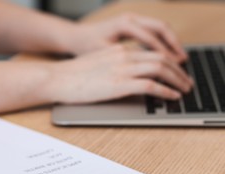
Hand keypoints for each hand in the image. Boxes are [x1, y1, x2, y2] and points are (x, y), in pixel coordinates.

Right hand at [48, 45, 192, 103]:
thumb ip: (113, 66)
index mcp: (118, 51)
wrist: (56, 78)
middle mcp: (124, 56)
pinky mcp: (119, 84)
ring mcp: (122, 69)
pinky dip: (165, 90)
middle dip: (178, 70)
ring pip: (161, 68)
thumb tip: (124, 77)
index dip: (168, 61)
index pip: (152, 52)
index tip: (175, 71)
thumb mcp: (95, 65)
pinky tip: (172, 96)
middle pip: (161, 58)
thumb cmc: (71, 76)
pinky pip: (150, 85)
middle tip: (186, 80)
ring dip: (177, 79)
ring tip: (184, 89)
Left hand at [71, 13, 186, 62]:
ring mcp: (132, 19)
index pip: (150, 38)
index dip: (164, 53)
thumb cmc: (85, 46)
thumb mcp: (103, 53)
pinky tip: (167, 55)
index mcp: (124, 24)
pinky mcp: (132, 24)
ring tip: (180, 58)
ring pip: (159, 27)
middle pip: (161, 27)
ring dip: (171, 42)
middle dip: (174, 44)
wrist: (75, 37)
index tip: (174, 67)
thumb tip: (143, 68)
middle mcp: (130, 18)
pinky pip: (153, 31)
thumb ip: (123, 58)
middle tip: (184, 61)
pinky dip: (162, 42)